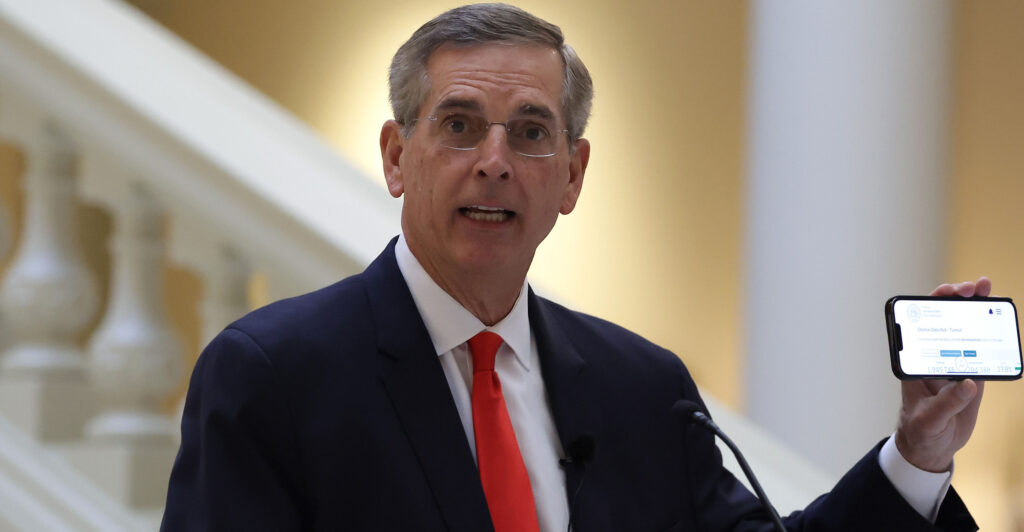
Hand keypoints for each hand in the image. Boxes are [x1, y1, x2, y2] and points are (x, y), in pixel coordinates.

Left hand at [894, 277, 989, 472]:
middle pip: (946, 320)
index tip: (950, 292)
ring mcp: (954, 363)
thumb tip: (968, 383)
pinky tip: (1003, 324)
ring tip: (991, 294)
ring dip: (978, 312)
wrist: (932, 448)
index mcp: (915, 361)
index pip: (921, 323)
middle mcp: (933, 356)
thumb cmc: (920, 431)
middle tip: (977, 286)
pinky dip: (993, 337)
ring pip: (966, 331)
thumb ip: (947, 403)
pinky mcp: (972, 376)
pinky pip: (984, 352)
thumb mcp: (929, 419)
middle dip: (959, 298)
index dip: (934, 302)